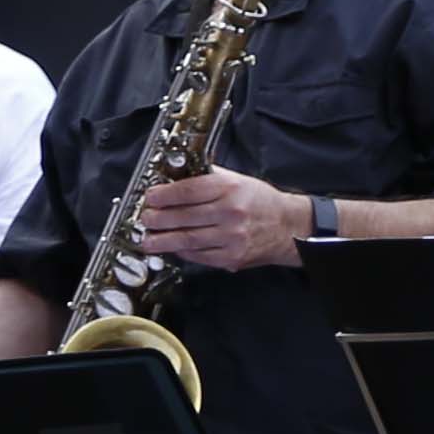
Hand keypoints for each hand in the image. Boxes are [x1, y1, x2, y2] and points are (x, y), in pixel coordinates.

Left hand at [132, 168, 311, 274]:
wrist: (289, 227)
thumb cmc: (260, 201)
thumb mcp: (238, 179)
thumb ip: (208, 177)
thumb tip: (175, 176)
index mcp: (230, 189)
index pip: (189, 191)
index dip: (165, 195)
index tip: (150, 197)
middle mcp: (231, 213)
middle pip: (185, 217)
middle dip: (158, 219)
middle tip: (144, 219)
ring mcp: (231, 238)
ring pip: (189, 240)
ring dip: (163, 241)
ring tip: (147, 240)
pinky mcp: (232, 257)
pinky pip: (200, 256)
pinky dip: (183, 252)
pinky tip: (171, 248)